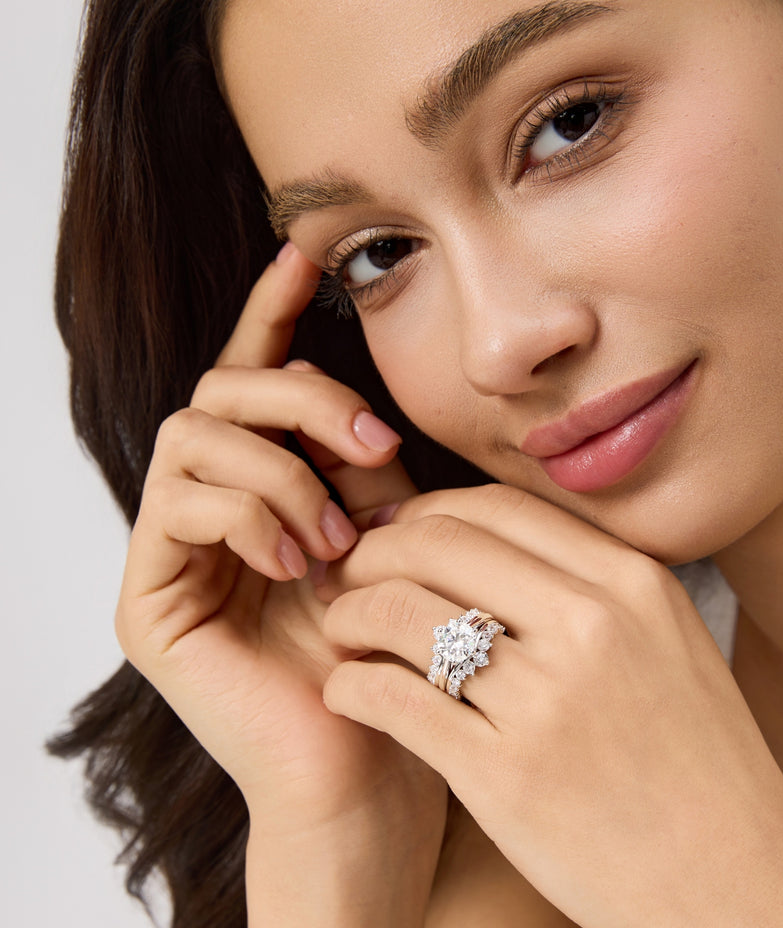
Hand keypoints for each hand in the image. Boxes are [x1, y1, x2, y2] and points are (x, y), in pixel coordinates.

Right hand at [114, 244, 445, 923]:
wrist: (378, 757)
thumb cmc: (401, 642)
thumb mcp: (397, 526)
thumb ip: (364, 459)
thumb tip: (354, 392)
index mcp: (269, 480)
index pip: (253, 378)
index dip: (271, 313)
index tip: (302, 258)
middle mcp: (211, 504)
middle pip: (219, 390)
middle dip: (302, 401)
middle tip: (371, 447)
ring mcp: (174, 550)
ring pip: (194, 436)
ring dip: (281, 471)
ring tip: (336, 537)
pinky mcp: (148, 599)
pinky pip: (178, 503)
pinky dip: (250, 516)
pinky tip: (301, 565)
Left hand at [319, 485, 782, 927]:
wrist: (736, 884)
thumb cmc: (697, 763)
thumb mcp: (668, 642)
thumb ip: (593, 584)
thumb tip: (493, 543)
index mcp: (632, 582)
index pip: (497, 507)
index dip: (427, 512)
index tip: (395, 534)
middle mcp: (591, 623)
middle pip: (441, 544)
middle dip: (376, 552)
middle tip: (349, 573)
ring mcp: (548, 699)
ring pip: (404, 615)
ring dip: (352, 613)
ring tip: (341, 630)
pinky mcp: (506, 776)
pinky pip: (394, 700)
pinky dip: (353, 686)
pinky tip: (348, 692)